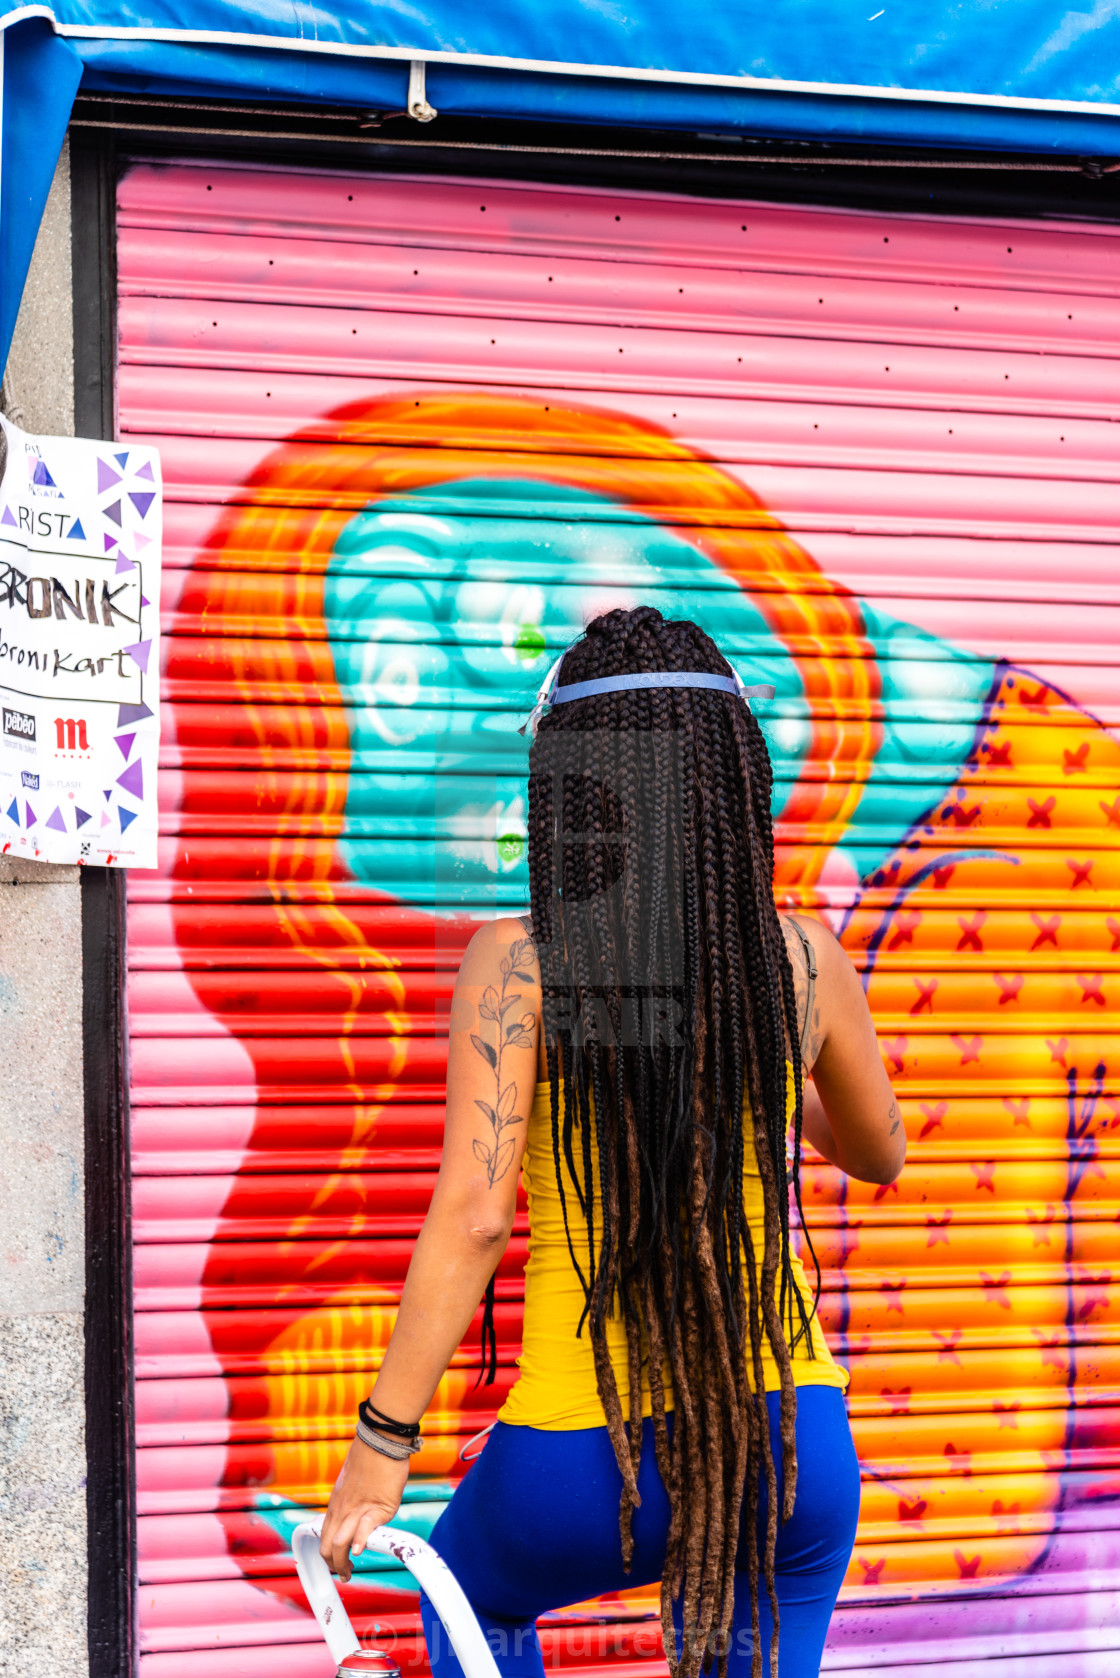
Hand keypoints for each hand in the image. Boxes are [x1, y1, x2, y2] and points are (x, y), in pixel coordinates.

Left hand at [319, 1437, 409, 1581]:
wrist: (381, 1440)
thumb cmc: (372, 1459)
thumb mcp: (354, 1484)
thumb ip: (353, 1503)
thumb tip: (359, 1518)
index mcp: (336, 1504)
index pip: (323, 1537)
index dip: (327, 1555)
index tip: (335, 1565)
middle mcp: (341, 1509)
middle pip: (327, 1546)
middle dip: (333, 1565)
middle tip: (344, 1574)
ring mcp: (357, 1509)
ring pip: (339, 1543)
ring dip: (342, 1563)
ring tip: (349, 1572)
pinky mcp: (376, 1507)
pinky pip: (363, 1528)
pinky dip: (360, 1542)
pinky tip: (360, 1550)